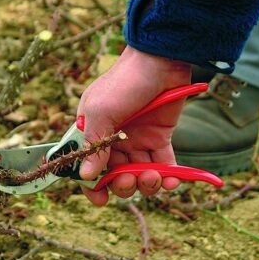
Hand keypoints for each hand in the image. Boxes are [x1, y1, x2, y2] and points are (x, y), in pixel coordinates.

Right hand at [77, 46, 191, 205]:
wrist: (161, 61)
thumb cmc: (124, 83)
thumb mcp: (101, 112)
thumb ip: (94, 145)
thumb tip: (86, 176)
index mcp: (92, 132)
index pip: (87, 166)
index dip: (92, 186)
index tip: (101, 199)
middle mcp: (114, 139)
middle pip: (115, 175)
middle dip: (123, 185)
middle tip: (132, 179)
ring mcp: (138, 139)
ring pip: (139, 174)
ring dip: (146, 183)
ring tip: (153, 177)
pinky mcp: (160, 137)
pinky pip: (163, 165)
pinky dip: (168, 177)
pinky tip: (172, 181)